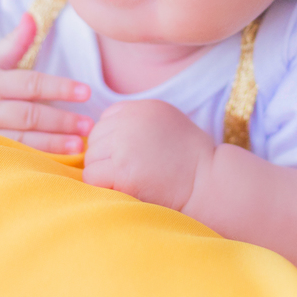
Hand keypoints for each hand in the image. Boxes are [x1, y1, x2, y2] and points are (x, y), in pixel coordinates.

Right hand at [0, 15, 92, 153]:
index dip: (59, 87)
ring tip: (79, 148)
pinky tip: (52, 165)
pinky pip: (6, 156)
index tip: (86, 91)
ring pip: (19, 139)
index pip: (31, 83)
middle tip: (90, 126)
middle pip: (29, 115)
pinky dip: (29, 160)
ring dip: (51, 144)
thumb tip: (34, 16)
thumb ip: (16, 41)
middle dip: (61, 121)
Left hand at [82, 99, 213, 210]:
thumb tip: (101, 130)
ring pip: (90, 158)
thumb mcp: (165, 121)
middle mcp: (130, 122)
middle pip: (94, 139)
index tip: (131, 154)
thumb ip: (136, 120)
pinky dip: (102, 185)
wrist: (206, 181)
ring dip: (102, 172)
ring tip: (127, 180)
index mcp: (141, 108)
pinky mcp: (122, 172)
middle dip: (105, 157)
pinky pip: (92, 177)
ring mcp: (124, 146)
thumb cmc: (188, 157)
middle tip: (128, 171)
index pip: (105, 120)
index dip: (113, 141)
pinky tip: (122, 189)